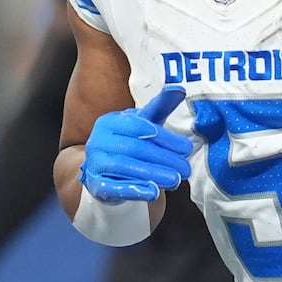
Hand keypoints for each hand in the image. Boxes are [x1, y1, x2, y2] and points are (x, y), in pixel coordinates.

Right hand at [81, 85, 191, 202]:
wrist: (106, 173)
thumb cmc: (130, 144)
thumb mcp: (145, 125)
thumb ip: (160, 107)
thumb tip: (179, 88)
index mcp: (109, 122)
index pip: (138, 126)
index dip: (164, 137)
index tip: (186, 148)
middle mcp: (98, 140)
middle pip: (134, 148)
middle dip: (164, 159)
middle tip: (186, 168)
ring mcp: (95, 163)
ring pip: (126, 167)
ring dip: (153, 174)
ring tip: (176, 181)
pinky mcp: (95, 184)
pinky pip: (116, 187)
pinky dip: (135, 190)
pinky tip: (154, 193)